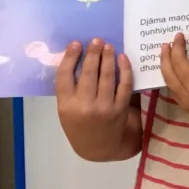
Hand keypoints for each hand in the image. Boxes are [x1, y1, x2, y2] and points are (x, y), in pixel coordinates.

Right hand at [55, 38, 133, 160]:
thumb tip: (78, 59)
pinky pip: (124, 85)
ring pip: (107, 76)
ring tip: (108, 46)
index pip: (64, 77)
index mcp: (66, 106)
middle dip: (93, 53)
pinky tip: (123, 58)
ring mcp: (103, 107)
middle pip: (88, 73)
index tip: (75, 44)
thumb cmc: (80, 126)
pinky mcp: (120, 109)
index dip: (70, 58)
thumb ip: (71, 90)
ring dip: (108, 58)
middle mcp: (84, 106)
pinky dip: (125, 69)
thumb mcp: (67, 112)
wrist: (100, 148)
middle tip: (96, 40)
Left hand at [159, 28, 188, 129]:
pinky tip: (168, 67)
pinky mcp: (184, 105)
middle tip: (177, 36)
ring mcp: (187, 97)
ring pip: (169, 76)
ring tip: (165, 48)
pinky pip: (171, 87)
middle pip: (179, 62)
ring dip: (166, 60)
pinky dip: (168, 75)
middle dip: (177, 47)